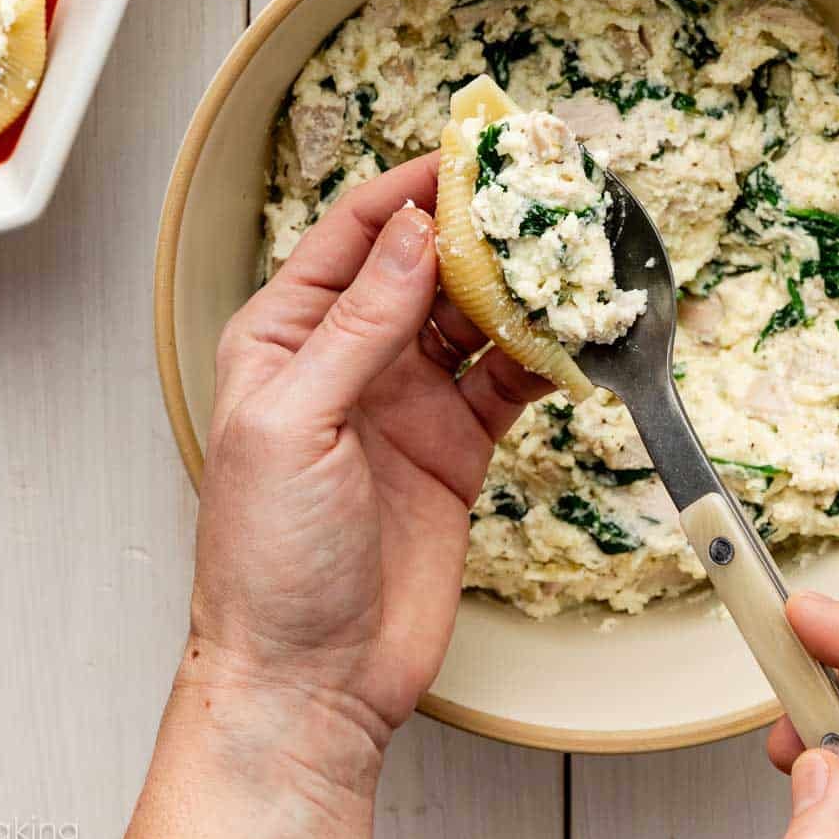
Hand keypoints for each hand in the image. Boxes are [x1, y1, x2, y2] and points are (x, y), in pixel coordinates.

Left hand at [124, 156, 546, 838]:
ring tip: (564, 251)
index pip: (354, 234)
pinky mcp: (454, 447)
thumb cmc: (266, 562)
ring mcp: (405, 400)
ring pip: (471, 316)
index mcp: (285, 336)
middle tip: (534, 191)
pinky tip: (571, 335)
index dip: (410, 189)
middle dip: (476, 225)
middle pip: (421, 264)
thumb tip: (410, 233)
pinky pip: (506, 380)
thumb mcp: (297, 423)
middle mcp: (347, 356)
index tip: (466, 155)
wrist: (309, 682)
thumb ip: (359, 325)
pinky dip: (541, 355)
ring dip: (515, 284)